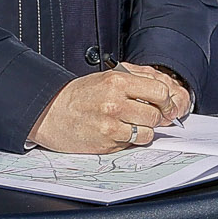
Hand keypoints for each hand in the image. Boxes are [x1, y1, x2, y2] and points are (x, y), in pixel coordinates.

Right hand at [28, 66, 186, 152]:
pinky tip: (120, 131)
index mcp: (117, 81)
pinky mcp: (107, 141)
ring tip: (131, 123)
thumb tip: (163, 90)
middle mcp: (115, 102)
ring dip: (145, 130)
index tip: (165, 105)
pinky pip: (133, 143)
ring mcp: (111, 124)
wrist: (51, 112)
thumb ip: (136, 78)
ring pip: (148, 132)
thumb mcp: (107, 76)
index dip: (166, 100)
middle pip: (156, 114)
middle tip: (147, 115)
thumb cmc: (79, 95)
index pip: (159, 91)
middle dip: (156, 117)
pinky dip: (132, 139)